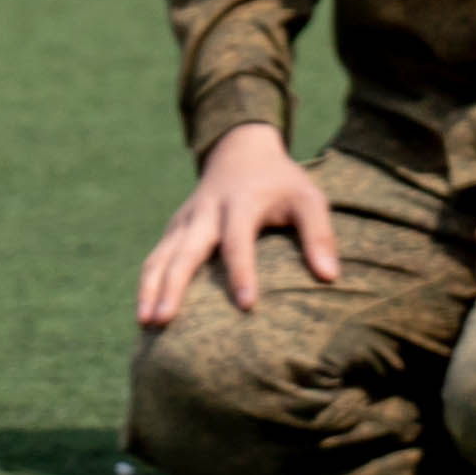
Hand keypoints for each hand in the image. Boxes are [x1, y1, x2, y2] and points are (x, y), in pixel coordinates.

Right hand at [135, 120, 341, 327]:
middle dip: (172, 286)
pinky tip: (146, 311)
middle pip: (184, 251)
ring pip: (161, 255)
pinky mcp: (175, 228)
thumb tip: (330, 277)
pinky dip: (148, 282)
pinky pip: (156, 256)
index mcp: (240, 204)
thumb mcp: (309, 199)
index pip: (238, 241)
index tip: (248, 305)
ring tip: (145, 323)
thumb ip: (320, 234)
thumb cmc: (282, 183)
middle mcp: (205, 212)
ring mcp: (185, 220)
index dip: (242, 272)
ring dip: (150, 287)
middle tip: (163, 320)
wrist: (241, 151)